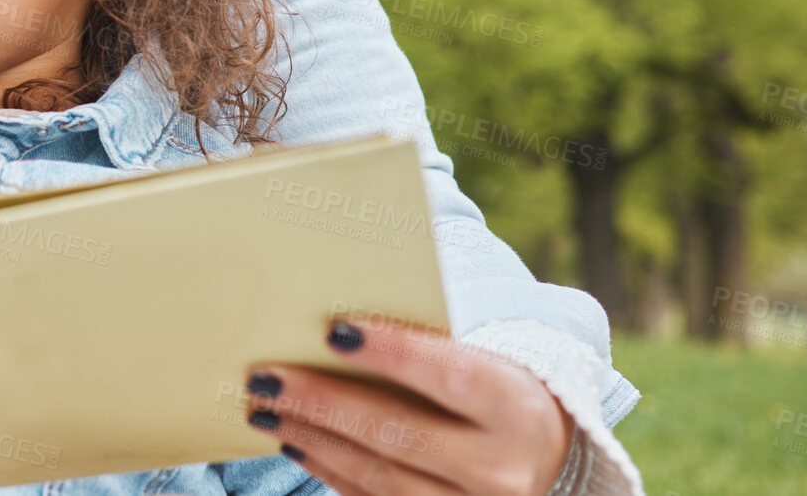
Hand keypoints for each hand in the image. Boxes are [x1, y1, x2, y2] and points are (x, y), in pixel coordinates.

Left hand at [246, 320, 573, 495]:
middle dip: (324, 403)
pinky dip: (331, 471)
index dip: (393, 353)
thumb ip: (425, 348)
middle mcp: (502, 469)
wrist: (540, 454)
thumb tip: (334, 330)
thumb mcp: (482, 362)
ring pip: (381, 476)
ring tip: (265, 408)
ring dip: (314, 439)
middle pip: (399, 434)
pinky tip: (296, 441)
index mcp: (516, 409)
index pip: (450, 375)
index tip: (333, 330)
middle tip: (265, 378)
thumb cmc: (493, 388)